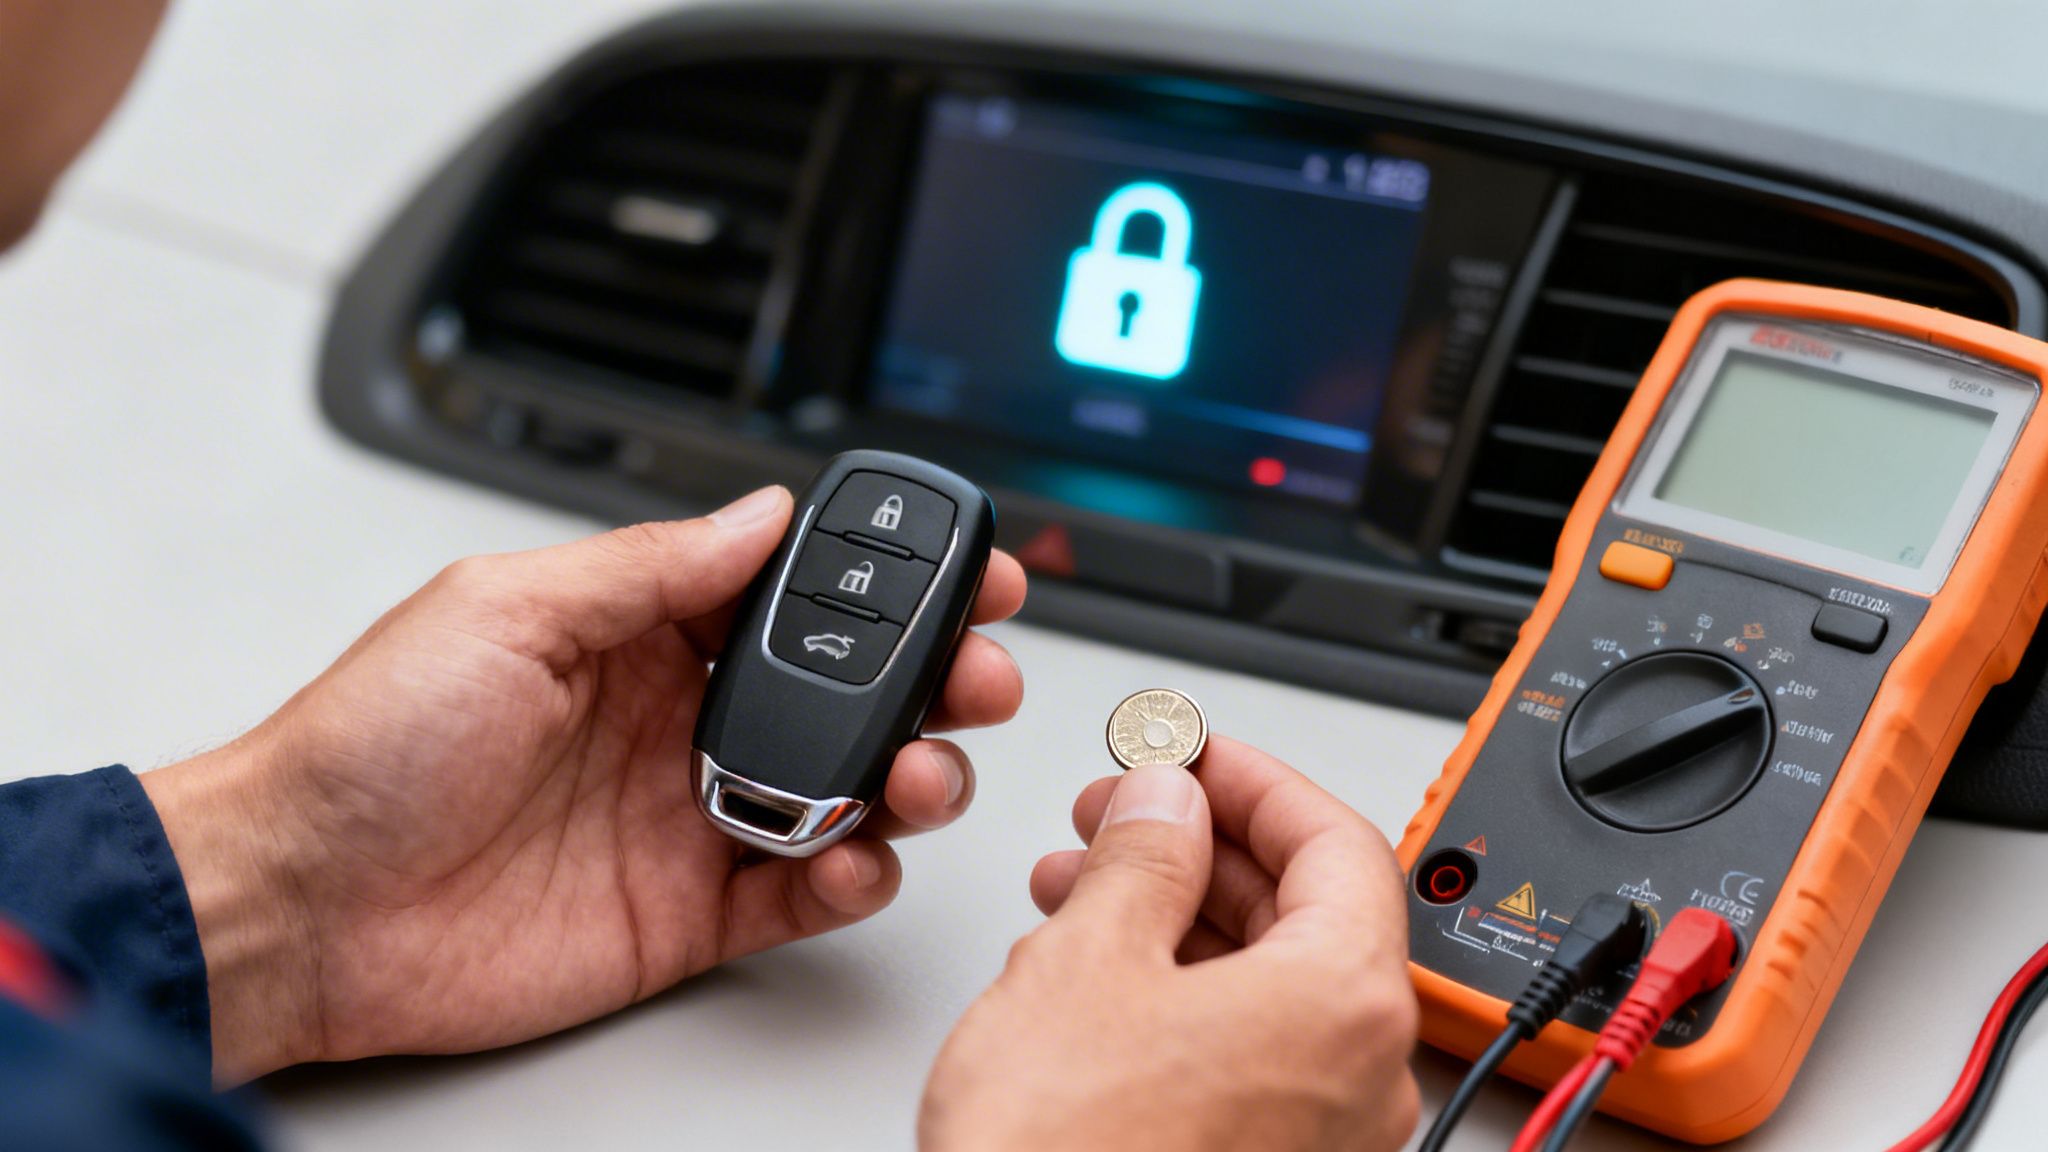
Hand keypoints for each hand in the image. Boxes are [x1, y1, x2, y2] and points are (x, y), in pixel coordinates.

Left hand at [140, 486, 1025, 1082]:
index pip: (795, 594)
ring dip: (914, 779)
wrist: (302, 904)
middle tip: (977, 677)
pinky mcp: (689, 913)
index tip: (960, 571)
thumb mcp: (505, 609)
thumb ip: (649, 567)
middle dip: (936, 680)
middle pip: (852, 694)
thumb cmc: (365, 747)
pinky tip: (855, 859)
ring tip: (920, 774)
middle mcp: (681, 721)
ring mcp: (693, 819)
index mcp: (640, 634)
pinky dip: (854, 882)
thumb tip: (760, 513)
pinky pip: (805, 896)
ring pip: (852, 794)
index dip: (888, 582)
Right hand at [920, 736, 1418, 1151]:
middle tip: (1127, 808)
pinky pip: (1249, 1051)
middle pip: (1310, 911)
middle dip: (1205, 845)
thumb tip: (1168, 799)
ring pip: (1271, 983)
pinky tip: (1098, 974)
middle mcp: (1360, 1077)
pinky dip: (1183, 992)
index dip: (1252, 778)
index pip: (1334, 840)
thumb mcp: (1089, 959)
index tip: (1190, 750)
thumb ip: (1144, 854)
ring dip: (1181, 914)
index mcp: (1344, 1002)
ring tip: (1084, 884)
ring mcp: (1321, 1137)